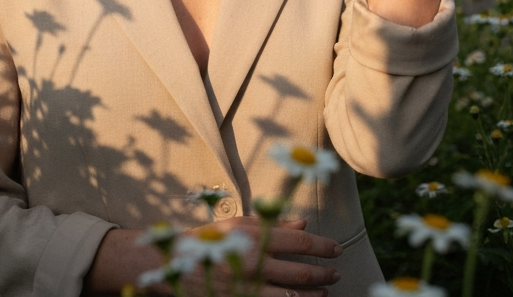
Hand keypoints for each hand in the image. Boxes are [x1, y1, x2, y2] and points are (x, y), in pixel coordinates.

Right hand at [177, 218, 341, 296]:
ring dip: (313, 295)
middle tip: (336, 273)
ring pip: (292, 295)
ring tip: (325, 292)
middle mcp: (255, 261)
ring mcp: (248, 285)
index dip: (322, 245)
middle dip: (324, 273)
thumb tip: (303, 222)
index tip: (337, 248)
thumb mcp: (239, 224)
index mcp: (255, 236)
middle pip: (301, 270)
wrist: (175, 263)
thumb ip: (272, 223)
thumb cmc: (209, 238)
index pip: (299, 240)